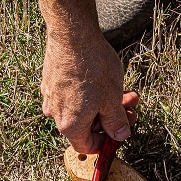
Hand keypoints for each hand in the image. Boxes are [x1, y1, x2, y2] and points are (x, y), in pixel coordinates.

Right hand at [40, 32, 138, 152]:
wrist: (73, 34)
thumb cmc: (93, 67)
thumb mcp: (112, 100)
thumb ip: (116, 122)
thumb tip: (119, 135)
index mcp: (70, 125)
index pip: (86, 146)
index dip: (104, 143)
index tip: (118, 134)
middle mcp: (56, 114)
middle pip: (86, 126)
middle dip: (110, 118)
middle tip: (129, 108)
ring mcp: (51, 96)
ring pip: (81, 108)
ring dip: (104, 103)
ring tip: (124, 92)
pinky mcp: (51, 81)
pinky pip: (72, 95)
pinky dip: (89, 93)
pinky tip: (104, 81)